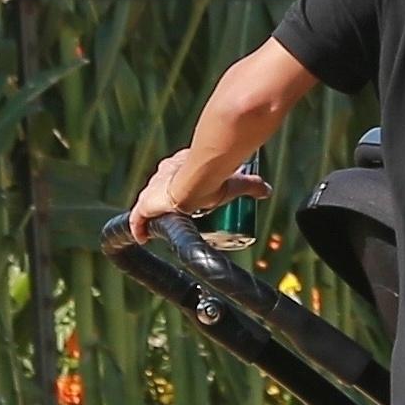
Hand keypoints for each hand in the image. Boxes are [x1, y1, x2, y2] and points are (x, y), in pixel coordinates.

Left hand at [130, 152, 270, 243]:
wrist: (194, 183)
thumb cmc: (211, 178)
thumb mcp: (235, 182)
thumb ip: (251, 184)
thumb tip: (267, 190)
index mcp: (180, 165)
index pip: (179, 176)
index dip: (184, 187)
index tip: (190, 199)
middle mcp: (162, 175)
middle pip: (163, 191)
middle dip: (169, 202)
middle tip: (181, 217)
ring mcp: (152, 190)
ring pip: (150, 205)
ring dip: (156, 215)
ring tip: (165, 227)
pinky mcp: (145, 206)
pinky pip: (137, 221)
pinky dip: (139, 229)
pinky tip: (142, 238)